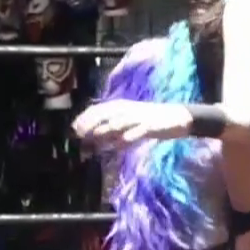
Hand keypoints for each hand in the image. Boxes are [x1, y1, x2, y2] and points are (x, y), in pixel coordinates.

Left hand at [72, 100, 192, 149]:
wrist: (176, 118)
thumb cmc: (148, 121)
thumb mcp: (127, 124)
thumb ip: (112, 131)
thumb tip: (94, 139)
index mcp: (120, 106)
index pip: (98, 109)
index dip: (85, 118)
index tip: (74, 129)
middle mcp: (127, 109)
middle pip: (105, 114)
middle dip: (92, 123)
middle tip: (81, 134)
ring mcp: (139, 117)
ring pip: (120, 121)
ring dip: (107, 129)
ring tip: (97, 136)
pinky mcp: (151, 125)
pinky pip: (138, 132)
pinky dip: (129, 137)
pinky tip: (121, 143)